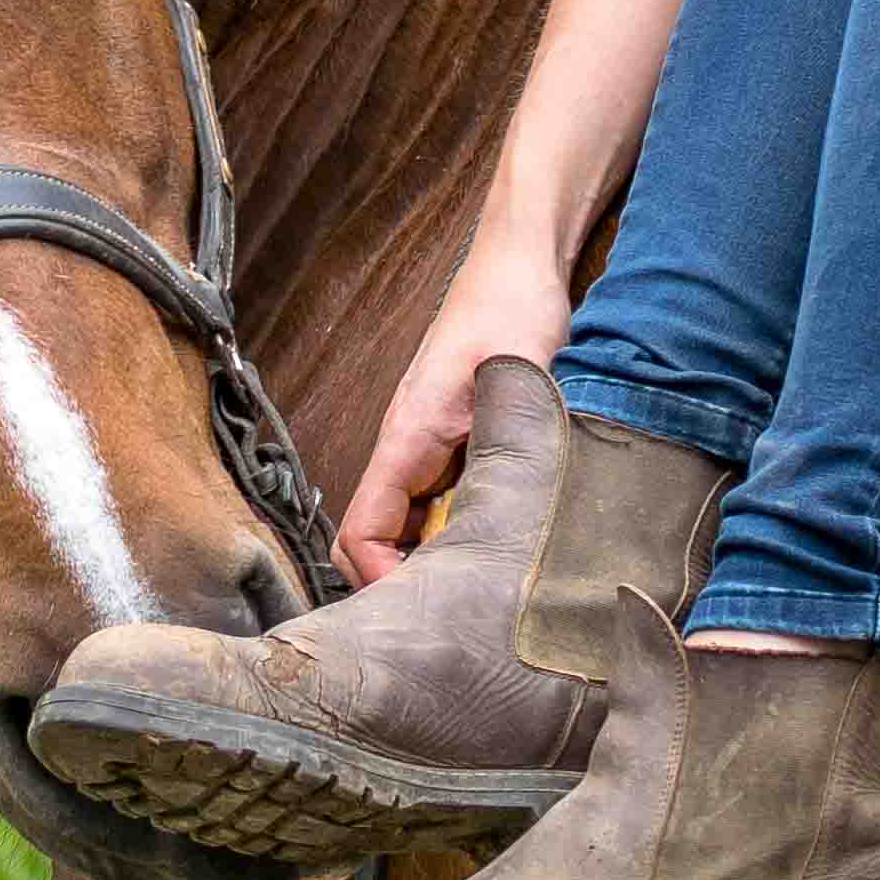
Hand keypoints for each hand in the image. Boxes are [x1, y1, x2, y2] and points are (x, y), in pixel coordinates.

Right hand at [336, 233, 576, 578]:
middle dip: (407, 585)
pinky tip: (504, 539)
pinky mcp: (452, 447)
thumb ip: (504, 437)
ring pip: (407, 529)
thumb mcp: (513, 377)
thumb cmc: (510, 308)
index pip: (361, 535)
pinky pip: (436, 508)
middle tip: (464, 615)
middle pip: (375, 542)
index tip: (430, 611)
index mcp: (407, 439)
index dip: (384, 584)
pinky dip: (460, 533)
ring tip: (487, 588)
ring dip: (437, 560)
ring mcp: (427, 450)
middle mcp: (407, 450)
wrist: (518, 264)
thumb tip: (508, 507)